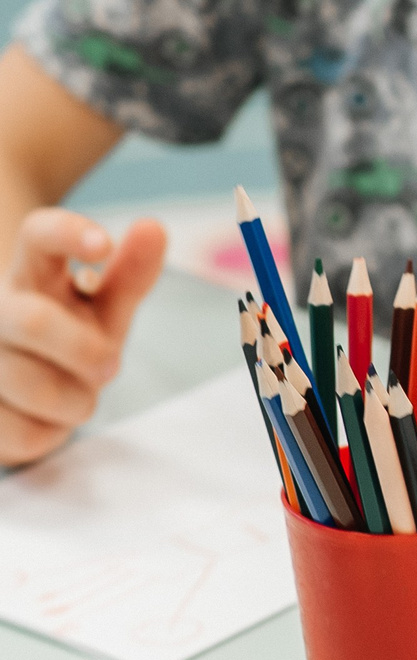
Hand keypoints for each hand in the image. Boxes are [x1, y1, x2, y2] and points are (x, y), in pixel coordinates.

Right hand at [0, 210, 162, 464]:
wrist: (23, 390)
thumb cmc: (72, 336)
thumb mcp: (105, 306)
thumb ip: (131, 273)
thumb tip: (153, 226)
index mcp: (32, 273)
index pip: (39, 234)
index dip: (68, 233)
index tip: (105, 245)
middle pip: (31, 320)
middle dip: (82, 350)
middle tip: (112, 368)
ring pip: (27, 383)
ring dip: (73, 400)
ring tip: (81, 398)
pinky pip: (20, 432)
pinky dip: (50, 433)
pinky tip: (46, 419)